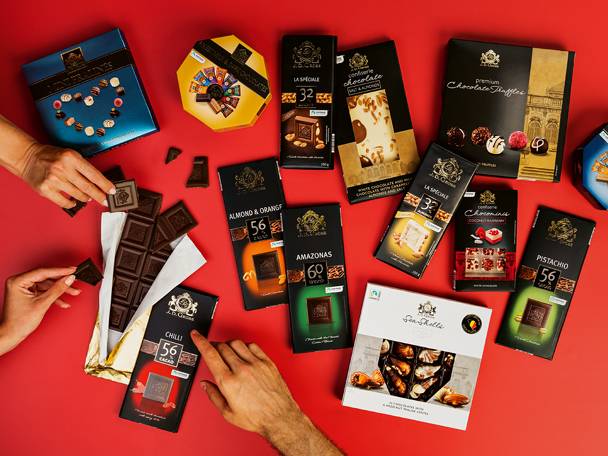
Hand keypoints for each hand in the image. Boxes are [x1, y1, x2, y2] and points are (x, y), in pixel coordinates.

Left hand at [0, 267, 79, 354]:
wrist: (11, 335)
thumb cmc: (19, 322)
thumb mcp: (42, 303)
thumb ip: (57, 289)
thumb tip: (69, 279)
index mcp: (18, 281)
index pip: (43, 272)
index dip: (60, 271)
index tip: (72, 270)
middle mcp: (19, 282)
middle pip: (46, 278)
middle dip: (61, 281)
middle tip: (75, 279)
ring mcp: (23, 288)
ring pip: (46, 285)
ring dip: (60, 290)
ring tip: (73, 292)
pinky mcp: (27, 294)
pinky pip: (43, 291)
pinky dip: (53, 296)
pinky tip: (63, 301)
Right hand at [20, 143, 114, 208]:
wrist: (27, 156)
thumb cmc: (51, 156)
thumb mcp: (70, 155)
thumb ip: (83, 167)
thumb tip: (98, 183)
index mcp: (71, 158)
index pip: (94, 174)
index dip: (105, 185)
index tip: (112, 191)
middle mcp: (63, 168)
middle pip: (88, 187)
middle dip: (99, 196)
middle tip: (105, 201)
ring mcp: (53, 180)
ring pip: (77, 195)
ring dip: (85, 198)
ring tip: (88, 197)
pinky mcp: (45, 189)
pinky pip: (64, 202)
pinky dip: (71, 203)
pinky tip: (73, 201)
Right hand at [191, 331, 341, 455]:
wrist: (279, 417)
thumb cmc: (257, 417)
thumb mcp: (228, 413)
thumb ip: (213, 396)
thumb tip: (205, 385)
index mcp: (229, 382)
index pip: (210, 354)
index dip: (200, 342)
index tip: (196, 335)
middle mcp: (242, 370)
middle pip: (223, 347)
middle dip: (214, 345)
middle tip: (213, 349)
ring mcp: (256, 364)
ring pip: (237, 343)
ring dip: (228, 344)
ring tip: (227, 351)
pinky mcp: (267, 362)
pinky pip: (253, 346)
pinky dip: (245, 346)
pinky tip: (243, 352)